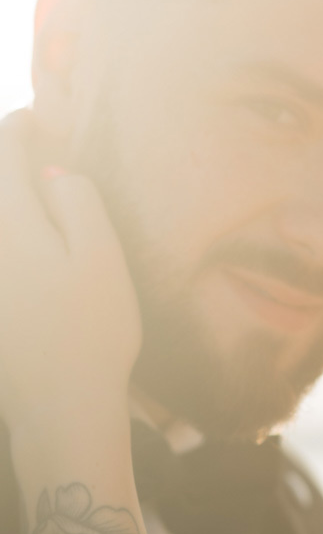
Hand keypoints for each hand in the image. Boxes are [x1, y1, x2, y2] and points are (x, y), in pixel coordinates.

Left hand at [0, 111, 140, 434]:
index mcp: (9, 222)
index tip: (39, 121)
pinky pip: (2, 266)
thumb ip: (78, 202)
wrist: (56, 412)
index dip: (20, 127)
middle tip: (35, 164)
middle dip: (11, 172)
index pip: (3, 151)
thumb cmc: (90, 336)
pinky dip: (15, 253)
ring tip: (35, 213)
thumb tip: (53, 172)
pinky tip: (34, 265)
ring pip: (0, 229)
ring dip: (14, 215)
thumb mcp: (102, 260)